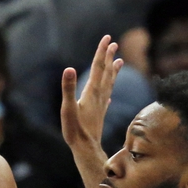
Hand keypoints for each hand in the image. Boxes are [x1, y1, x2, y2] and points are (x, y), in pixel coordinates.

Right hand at [61, 35, 121, 151]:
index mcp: (91, 92)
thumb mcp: (68, 108)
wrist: (86, 149)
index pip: (97, 67)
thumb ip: (68, 89)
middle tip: (114, 43)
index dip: (102, 52)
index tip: (108, 38)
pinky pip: (106, 99)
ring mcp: (100, 105)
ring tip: (119, 61)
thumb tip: (69, 69)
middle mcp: (98, 96)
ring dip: (113, 71)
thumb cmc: (75, 130)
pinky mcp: (99, 114)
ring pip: (109, 84)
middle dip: (108, 57)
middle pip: (105, 73)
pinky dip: (108, 92)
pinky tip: (109, 94)